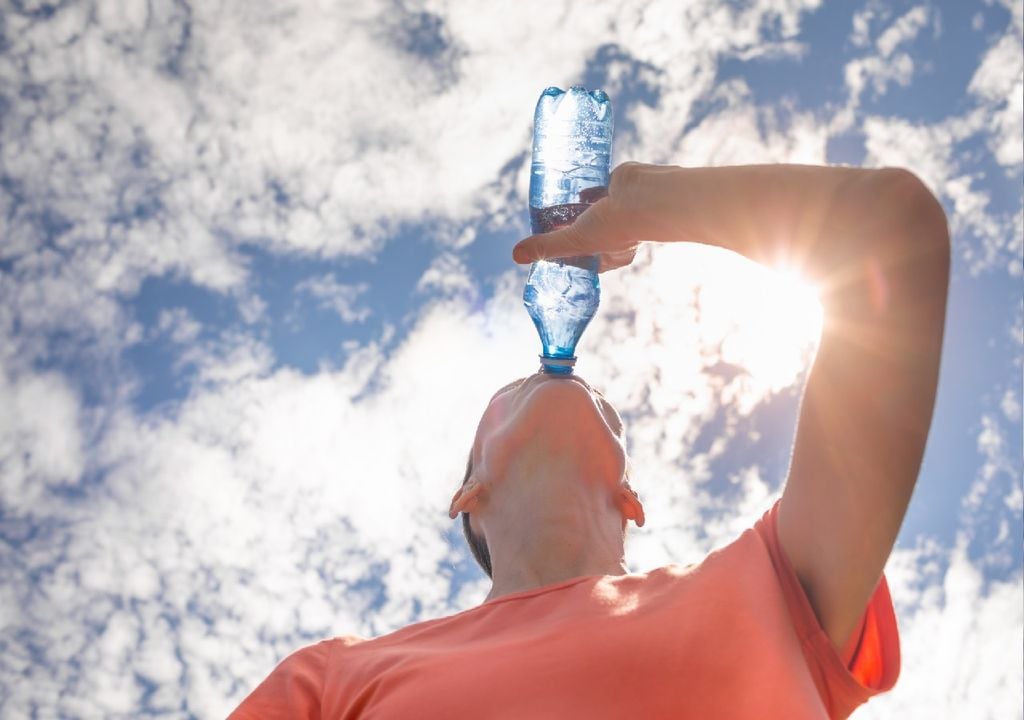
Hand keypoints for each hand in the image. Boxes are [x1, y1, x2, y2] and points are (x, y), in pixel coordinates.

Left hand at [512, 162, 649, 272]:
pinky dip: (584, 190)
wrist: (642, 196)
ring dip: (573, 208)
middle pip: (583, 233)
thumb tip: (516, 256)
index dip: (563, 252)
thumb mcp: (574, 241)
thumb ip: (546, 247)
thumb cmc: (615, 226)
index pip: (581, 258)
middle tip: (545, 223)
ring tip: (552, 205)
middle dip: (566, 228)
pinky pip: (595, 190)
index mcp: (610, 256)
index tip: (546, 245)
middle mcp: (615, 236)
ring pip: (588, 211)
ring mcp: (616, 212)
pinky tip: (570, 187)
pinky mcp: (616, 189)